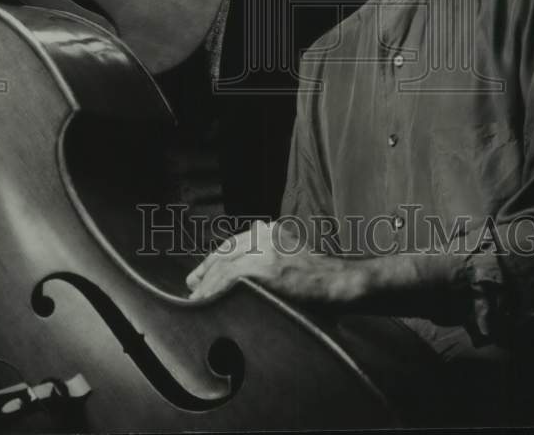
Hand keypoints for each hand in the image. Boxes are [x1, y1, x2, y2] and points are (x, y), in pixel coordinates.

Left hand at [186, 219, 365, 303]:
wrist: (341, 282)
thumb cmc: (322, 278)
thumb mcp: (294, 256)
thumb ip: (273, 257)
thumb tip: (249, 276)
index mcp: (271, 231)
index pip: (234, 243)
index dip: (214, 260)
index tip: (200, 274)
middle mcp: (265, 235)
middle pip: (225, 254)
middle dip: (206, 271)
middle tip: (192, 288)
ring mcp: (265, 250)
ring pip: (225, 267)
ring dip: (207, 286)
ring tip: (196, 302)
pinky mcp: (265, 269)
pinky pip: (231, 279)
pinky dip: (215, 291)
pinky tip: (208, 302)